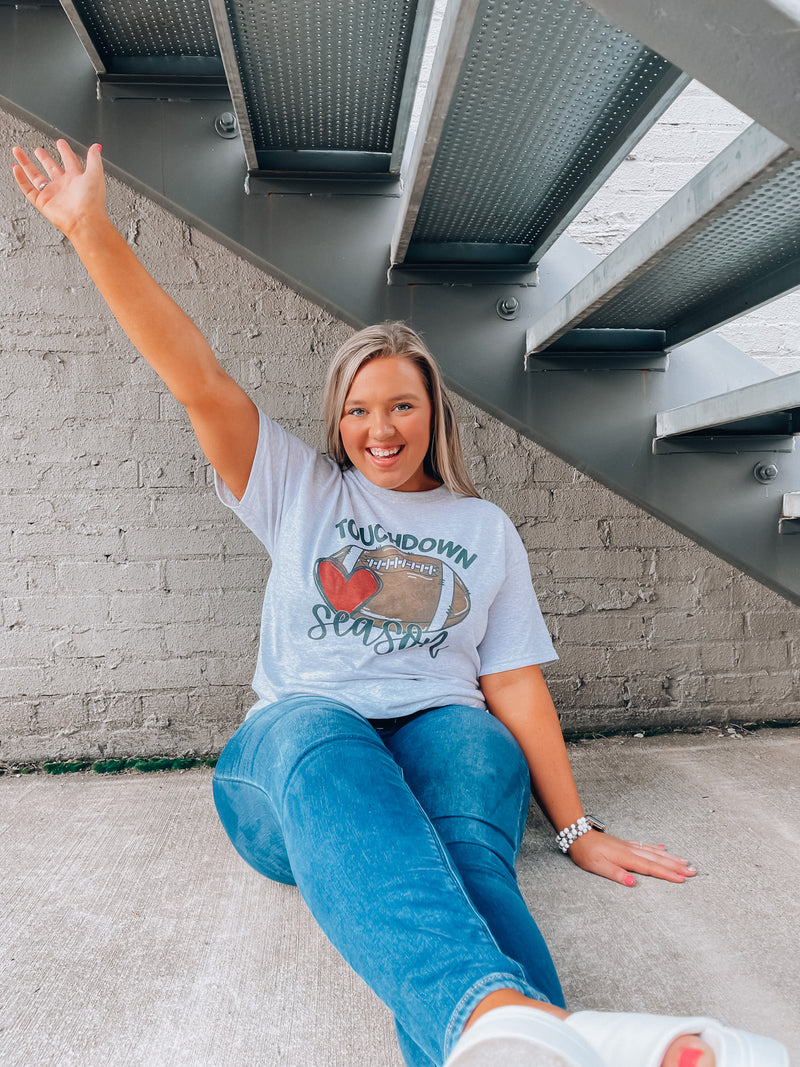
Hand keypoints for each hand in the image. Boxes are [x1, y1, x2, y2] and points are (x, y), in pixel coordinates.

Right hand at [12, 139, 104, 239]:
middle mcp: (64, 186)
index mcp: (77, 179)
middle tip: (38, 150)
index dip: (65, 151)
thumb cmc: (92, 201)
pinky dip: (20, 179)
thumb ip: (94, 158)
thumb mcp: (95, 173)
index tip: (60, 143)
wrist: (84, 221)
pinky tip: (16, 169)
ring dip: (26, 163)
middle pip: (51, 168)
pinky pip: (28, 189)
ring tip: (18, 152)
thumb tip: (96, 147)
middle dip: (44, 158)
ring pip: (36, 176)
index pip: (70, 161)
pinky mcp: (43, 202)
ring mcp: (53, 194)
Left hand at [566, 829, 695, 886]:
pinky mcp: (625, 844)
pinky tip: (664, 848)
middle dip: (676, 866)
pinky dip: (657, 848)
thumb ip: (616, 874)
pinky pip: (646, 846)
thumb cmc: (586, 853)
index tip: (682, 879)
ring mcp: (629, 846)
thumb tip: (633, 883)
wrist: (577, 835)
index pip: (651, 868)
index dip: (667, 874)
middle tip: (693, 871)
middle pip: (657, 859)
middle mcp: (631, 851)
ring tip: (685, 861)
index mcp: (626, 858)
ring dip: (671, 857)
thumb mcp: (597, 867)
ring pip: (654, 852)